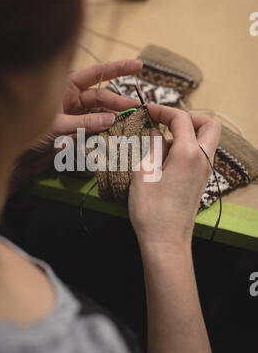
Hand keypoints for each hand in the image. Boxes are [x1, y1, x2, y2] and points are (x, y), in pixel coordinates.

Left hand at [11, 60, 141, 190]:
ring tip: (128, 124)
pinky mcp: (78, 130)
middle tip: (135, 110)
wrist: (18, 156)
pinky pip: (96, 127)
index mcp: (66, 86)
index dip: (118, 68)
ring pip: (101, 113)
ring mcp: (76, 113)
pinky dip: (105, 131)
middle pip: (102, 96)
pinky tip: (116, 134)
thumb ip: (85, 122)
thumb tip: (111, 119)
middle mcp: (73, 97)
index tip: (139, 65)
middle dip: (119, 102)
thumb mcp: (57, 125)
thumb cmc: (28, 132)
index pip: (96, 73)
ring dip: (113, 118)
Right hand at [128, 105, 220, 255]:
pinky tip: (164, 160)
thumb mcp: (143, 172)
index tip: (146, 111)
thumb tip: (157, 132)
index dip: (162, 110)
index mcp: (188, 154)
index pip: (181, 118)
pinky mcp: (201, 181)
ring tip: (160, 145)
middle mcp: (202, 160)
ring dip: (186, 134)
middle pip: (208, 124)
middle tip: (166, 122)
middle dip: (188, 117)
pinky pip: (199, 155)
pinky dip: (185, 148)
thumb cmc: (151, 210)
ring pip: (206, 140)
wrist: (166, 242)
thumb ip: (153, 146)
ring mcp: (205, 171)